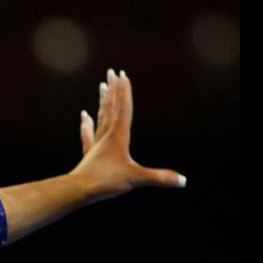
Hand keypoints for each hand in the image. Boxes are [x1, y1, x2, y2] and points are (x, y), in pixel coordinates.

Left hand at [72, 67, 184, 200]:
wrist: (79, 190)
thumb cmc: (106, 182)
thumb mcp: (136, 178)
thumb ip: (159, 177)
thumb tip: (183, 181)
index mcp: (118, 136)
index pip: (123, 109)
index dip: (124, 91)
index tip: (123, 74)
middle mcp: (107, 136)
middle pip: (111, 108)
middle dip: (113, 90)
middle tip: (111, 72)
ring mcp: (97, 144)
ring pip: (101, 117)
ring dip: (103, 101)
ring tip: (101, 87)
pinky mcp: (89, 155)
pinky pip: (88, 134)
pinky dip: (87, 124)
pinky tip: (84, 115)